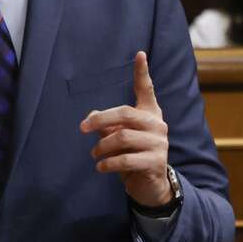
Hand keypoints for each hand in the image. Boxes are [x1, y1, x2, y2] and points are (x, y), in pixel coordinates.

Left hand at [80, 51, 171, 207]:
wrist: (150, 187)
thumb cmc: (133, 156)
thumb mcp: (118, 139)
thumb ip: (107, 126)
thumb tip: (90, 118)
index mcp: (149, 114)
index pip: (146, 90)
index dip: (142, 72)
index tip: (139, 54)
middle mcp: (157, 125)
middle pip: (125, 113)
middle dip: (100, 120)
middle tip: (82, 128)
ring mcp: (159, 144)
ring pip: (123, 138)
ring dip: (102, 146)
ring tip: (94, 154)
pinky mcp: (156, 162)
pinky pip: (126, 159)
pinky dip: (108, 163)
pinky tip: (100, 167)